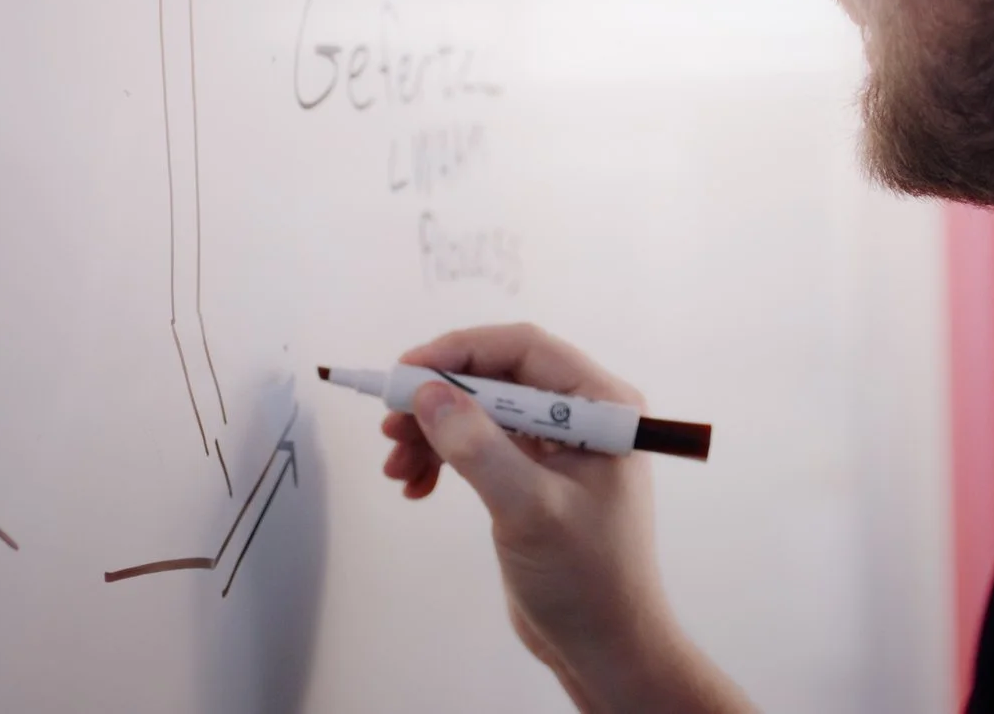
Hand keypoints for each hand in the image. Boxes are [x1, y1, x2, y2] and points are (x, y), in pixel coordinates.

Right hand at [380, 323, 752, 713]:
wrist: (604, 645)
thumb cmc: (585, 578)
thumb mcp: (528, 508)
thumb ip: (478, 447)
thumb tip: (427, 392)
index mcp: (602, 405)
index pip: (525, 349)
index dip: (460, 352)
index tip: (405, 372)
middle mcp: (582, 415)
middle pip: (496, 378)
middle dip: (438, 399)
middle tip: (388, 425)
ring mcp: (556, 446)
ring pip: (480, 413)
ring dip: (432, 433)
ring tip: (395, 467)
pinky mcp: (532, 476)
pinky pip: (479, 447)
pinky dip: (443, 460)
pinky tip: (415, 487)